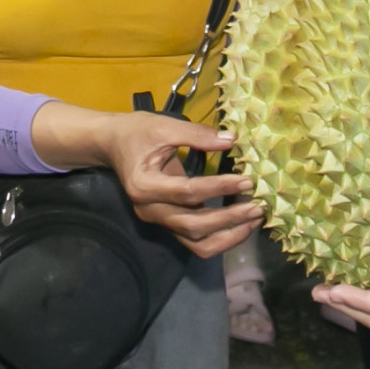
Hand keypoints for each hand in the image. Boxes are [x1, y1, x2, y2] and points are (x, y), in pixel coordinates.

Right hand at [97, 114, 262, 257]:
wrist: (112, 144)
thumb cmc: (136, 132)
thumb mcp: (164, 127)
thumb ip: (197, 135)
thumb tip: (232, 141)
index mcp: (144, 186)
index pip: (188, 192)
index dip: (219, 187)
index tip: (247, 180)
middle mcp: (149, 210)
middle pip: (193, 224)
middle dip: (229, 218)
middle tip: (258, 205)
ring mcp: (157, 220)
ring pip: (195, 241)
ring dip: (228, 235)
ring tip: (254, 219)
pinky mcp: (166, 223)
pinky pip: (194, 240)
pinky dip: (219, 238)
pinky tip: (240, 226)